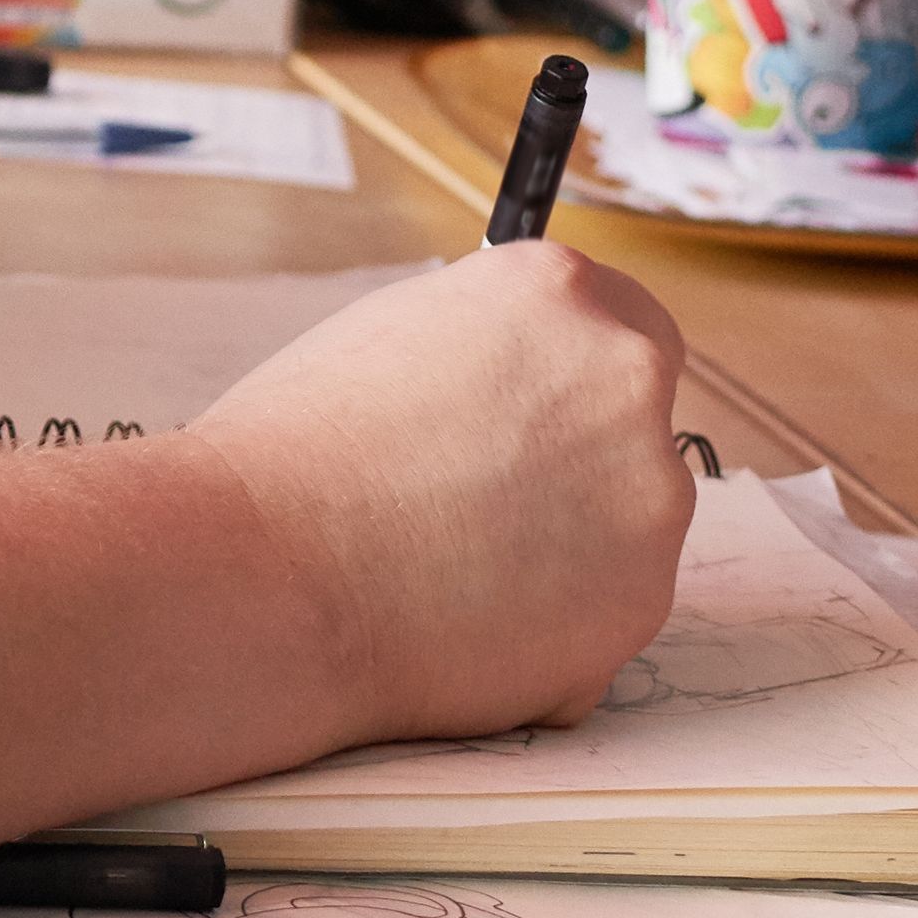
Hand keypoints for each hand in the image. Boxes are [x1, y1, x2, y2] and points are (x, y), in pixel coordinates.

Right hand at [186, 246, 696, 749]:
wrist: (267, 574)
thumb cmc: (295, 450)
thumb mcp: (389, 337)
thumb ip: (487, 345)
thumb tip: (520, 380)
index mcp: (558, 295)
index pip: (628, 318)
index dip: (575, 373)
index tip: (538, 410)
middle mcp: (626, 380)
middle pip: (633, 426)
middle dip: (573, 462)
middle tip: (472, 497)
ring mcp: (650, 497)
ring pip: (624, 526)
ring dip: (563, 546)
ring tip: (444, 565)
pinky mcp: (642, 603)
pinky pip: (605, 611)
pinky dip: (550, 622)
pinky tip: (459, 617)